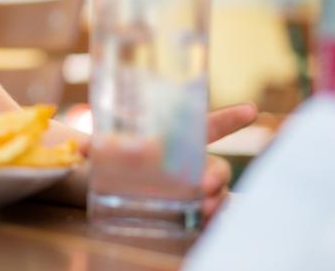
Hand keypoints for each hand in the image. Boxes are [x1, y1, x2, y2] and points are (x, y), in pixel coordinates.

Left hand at [39, 102, 256, 223]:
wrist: (107, 181)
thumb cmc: (116, 155)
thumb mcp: (110, 147)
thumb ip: (100, 146)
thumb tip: (83, 149)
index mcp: (179, 140)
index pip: (208, 127)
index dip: (230, 119)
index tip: (250, 110)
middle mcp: (191, 164)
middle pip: (218, 166)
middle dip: (217, 174)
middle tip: (205, 183)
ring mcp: (192, 189)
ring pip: (217, 193)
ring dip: (216, 201)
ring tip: (206, 208)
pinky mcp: (187, 210)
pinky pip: (208, 216)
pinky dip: (211, 221)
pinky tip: (207, 223)